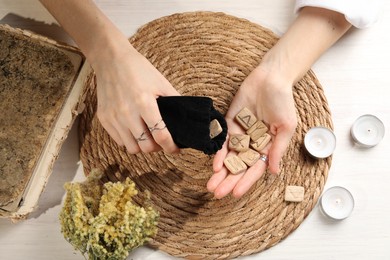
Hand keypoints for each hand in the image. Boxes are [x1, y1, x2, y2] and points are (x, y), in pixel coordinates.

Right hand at [92, 43, 179, 153]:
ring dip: (142, 146)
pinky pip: (119, 140)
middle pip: (146, 146)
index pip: (160, 135)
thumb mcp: (161, 82)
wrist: (111, 59)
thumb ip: (174, 101)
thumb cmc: (138, 69)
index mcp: (144, 102)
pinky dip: (129, 140)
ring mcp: (114, 117)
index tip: (176, 149)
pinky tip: (135, 131)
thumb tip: (186, 117)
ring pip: (131, 148)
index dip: (171, 146)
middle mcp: (127, 113)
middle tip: (161, 141)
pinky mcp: (104, 118)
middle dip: (157, 148)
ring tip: (148, 137)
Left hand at [207, 64, 296, 198]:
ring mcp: (240, 133)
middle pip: (239, 166)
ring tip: (211, 185)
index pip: (254, 169)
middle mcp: (252, 143)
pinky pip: (223, 140)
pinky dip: (218, 152)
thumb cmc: (283, 102)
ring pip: (228, 157)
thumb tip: (273, 172)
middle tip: (217, 194)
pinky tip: (214, 164)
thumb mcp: (286, 127)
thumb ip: (277, 149)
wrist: (271, 78)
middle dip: (228, 181)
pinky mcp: (229, 123)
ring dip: (220, 172)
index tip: (236, 194)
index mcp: (266, 147)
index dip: (245, 182)